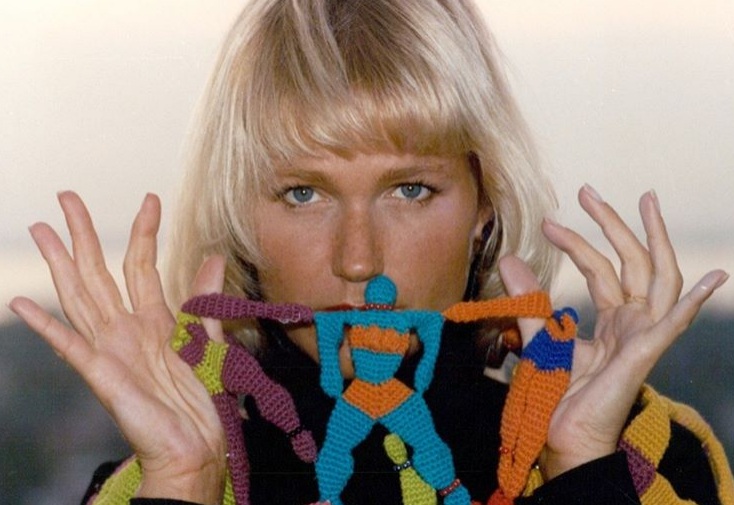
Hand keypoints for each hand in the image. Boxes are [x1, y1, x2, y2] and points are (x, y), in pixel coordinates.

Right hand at [9, 191, 227, 503]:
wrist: (198, 443)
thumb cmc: (203, 398)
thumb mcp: (211, 340)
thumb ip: (206, 300)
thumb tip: (214, 255)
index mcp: (156, 320)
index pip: (142, 264)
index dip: (144, 231)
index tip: (150, 198)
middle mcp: (127, 328)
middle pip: (99, 272)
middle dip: (83, 234)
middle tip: (67, 197)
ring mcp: (111, 349)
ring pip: (81, 296)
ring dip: (61, 263)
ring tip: (42, 230)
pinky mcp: (102, 374)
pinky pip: (70, 346)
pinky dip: (46, 326)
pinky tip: (22, 305)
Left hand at [500, 185, 727, 479]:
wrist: (560, 434)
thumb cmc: (556, 394)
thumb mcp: (538, 337)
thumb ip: (529, 301)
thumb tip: (510, 258)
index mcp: (613, 319)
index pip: (602, 267)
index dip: (579, 241)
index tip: (549, 222)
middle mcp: (633, 322)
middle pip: (632, 261)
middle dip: (614, 223)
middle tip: (589, 191)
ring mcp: (642, 337)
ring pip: (658, 278)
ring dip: (655, 239)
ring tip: (647, 202)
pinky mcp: (643, 355)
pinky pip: (673, 325)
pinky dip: (693, 302)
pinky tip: (713, 278)